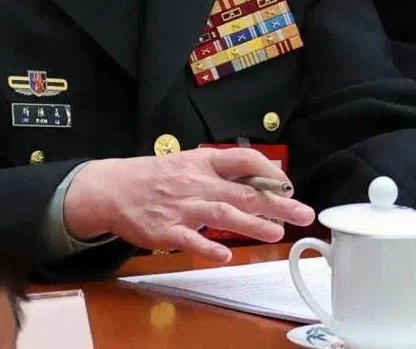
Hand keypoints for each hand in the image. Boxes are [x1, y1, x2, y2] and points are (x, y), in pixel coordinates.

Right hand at [64, 147, 314, 262]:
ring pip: (222, 214)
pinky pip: (190, 239)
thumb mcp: (188, 163)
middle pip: (242, 192)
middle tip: (302, 213)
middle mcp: (195, 182)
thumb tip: (260, 179)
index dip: (268, 171)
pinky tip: (226, 254)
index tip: (287, 185)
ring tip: (275, 233)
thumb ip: (220, 172)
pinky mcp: (166, 230)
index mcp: (202, 162)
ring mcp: (181, 207)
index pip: (243, 160)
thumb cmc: (155, 177)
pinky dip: (209, 247)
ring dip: (251, 224)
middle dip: (276, 203)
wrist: (112, 188)